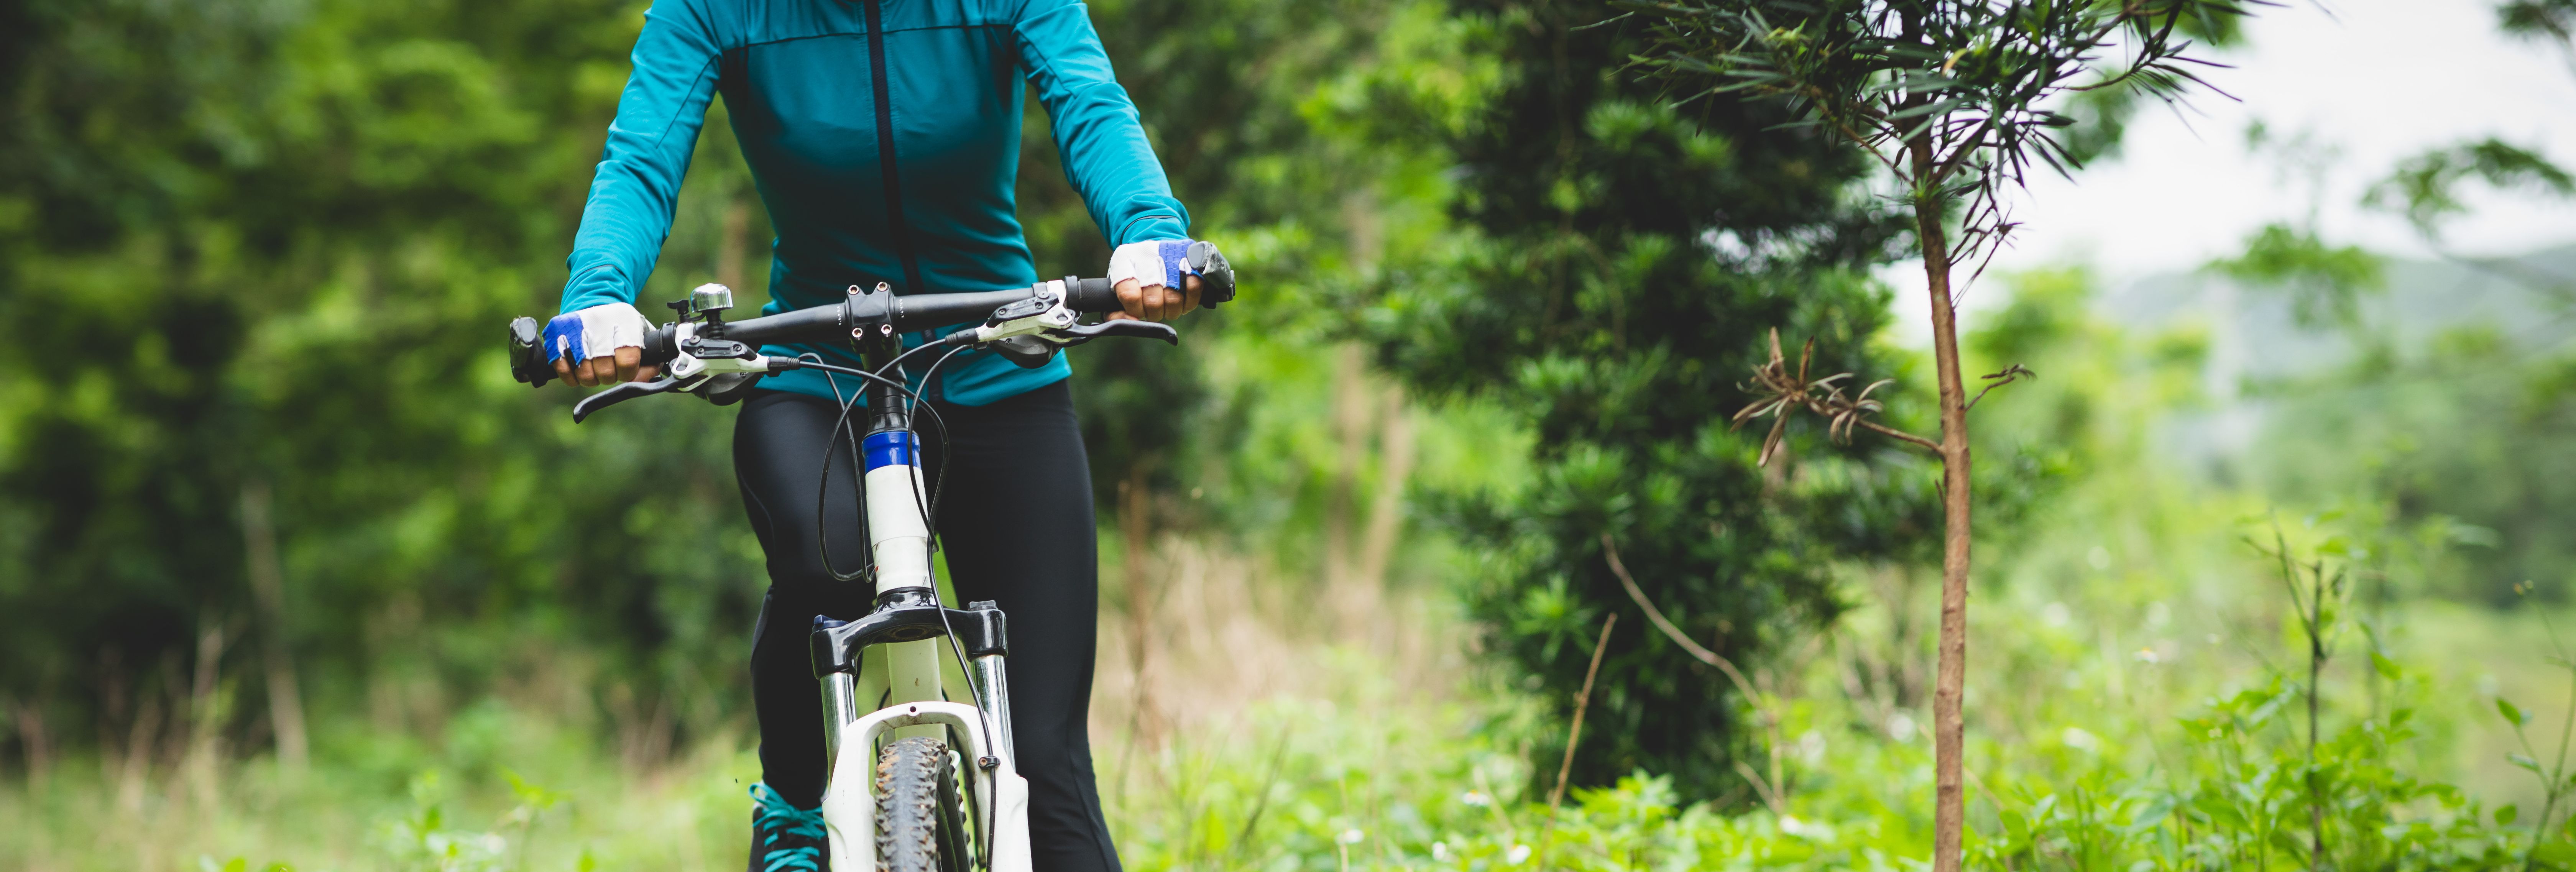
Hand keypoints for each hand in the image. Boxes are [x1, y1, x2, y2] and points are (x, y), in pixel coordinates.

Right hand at [542, 302, 658, 385]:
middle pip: (605, 372)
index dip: (628, 372)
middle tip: (610, 368)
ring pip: (585, 375)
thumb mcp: (642, 334)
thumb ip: (650, 359)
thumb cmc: (621, 325)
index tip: (627, 369)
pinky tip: (578, 367)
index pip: (628, 361)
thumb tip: (643, 380)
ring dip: (591, 377)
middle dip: (609, 376)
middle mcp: (599, 323)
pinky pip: (564, 371)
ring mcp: (575, 328)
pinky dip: (572, 376)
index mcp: (624, 322)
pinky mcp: (556, 334)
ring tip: (595, 367)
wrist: (593, 299)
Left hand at [1106, 239, 1214, 321]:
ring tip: (1167, 303)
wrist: (1156, 248)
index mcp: (1124, 260)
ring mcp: (1171, 254)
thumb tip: (1129, 323)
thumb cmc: (1135, 276)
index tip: (1137, 310)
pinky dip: (1189, 300)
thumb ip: (1115, 311)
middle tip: (1152, 308)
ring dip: (1171, 309)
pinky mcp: (1191, 257)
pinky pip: (1194, 287)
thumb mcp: (1117, 289)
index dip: (1135, 310)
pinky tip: (1182, 298)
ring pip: (1174, 299)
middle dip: (1154, 312)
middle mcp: (1147, 254)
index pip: (1130, 295)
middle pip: (1154, 301)